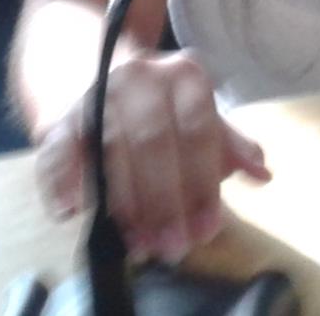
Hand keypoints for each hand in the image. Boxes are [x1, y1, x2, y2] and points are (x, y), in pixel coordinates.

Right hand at [33, 49, 272, 261]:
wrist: (100, 74)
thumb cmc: (162, 107)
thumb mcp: (201, 117)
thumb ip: (228, 145)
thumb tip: (262, 173)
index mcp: (184, 76)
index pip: (198, 130)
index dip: (203, 183)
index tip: (207, 228)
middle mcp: (139, 77)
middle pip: (153, 141)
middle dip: (165, 199)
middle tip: (174, 245)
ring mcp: (97, 95)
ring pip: (110, 148)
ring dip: (124, 202)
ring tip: (139, 242)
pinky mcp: (61, 118)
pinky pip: (57, 150)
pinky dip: (60, 181)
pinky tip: (71, 211)